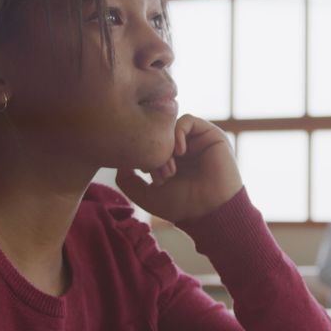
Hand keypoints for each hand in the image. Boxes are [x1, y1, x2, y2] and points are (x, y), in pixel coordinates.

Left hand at [116, 114, 241, 223]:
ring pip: (171, 126)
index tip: (145, 173)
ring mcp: (197, 140)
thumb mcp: (144, 194)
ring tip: (170, 165)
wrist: (210, 210)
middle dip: (154, 149)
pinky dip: (178, 133)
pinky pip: (188, 120)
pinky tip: (180, 152)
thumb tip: (119, 160)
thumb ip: (126, 179)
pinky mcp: (211, 134)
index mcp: (170, 159)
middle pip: (159, 132)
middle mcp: (184, 147)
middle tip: (159, 172)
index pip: (148, 141)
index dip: (143, 152)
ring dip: (166, 142)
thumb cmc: (181, 205)